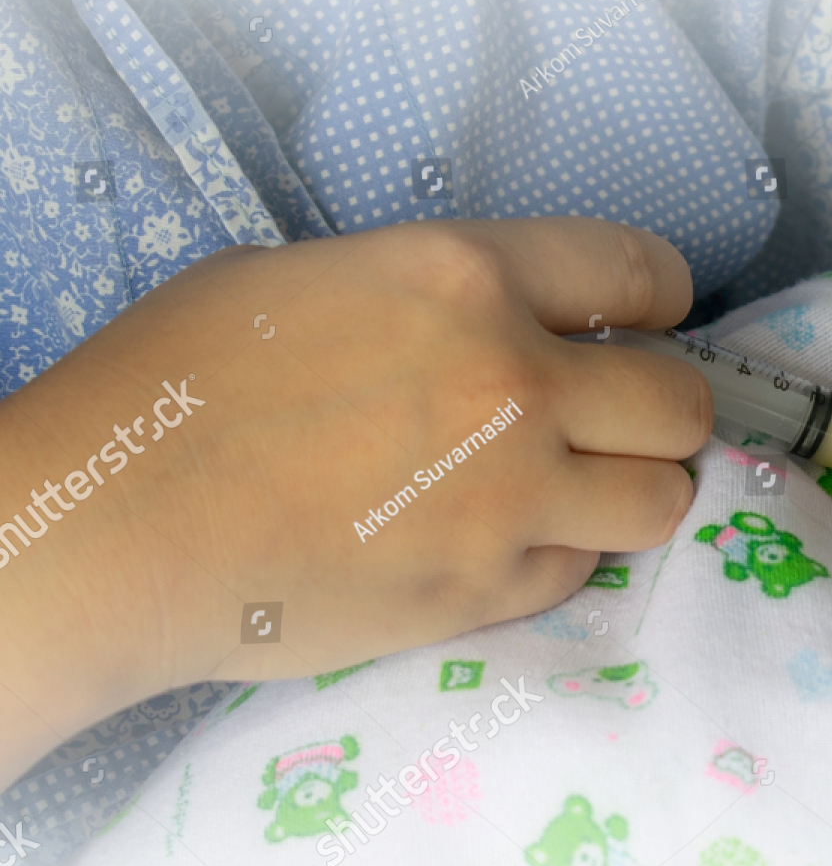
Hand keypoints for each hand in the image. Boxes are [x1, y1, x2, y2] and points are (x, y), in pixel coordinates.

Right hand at [0, 218, 709, 784]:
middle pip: (681, 400)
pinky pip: (582, 568)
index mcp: (467, 279)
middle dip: (662, 408)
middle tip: (619, 421)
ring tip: (583, 489)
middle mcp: (515, 384)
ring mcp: (512, 498)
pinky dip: (560, 555)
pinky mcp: (489, 591)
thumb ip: (434, 297)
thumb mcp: (311, 281)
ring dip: (636, 489)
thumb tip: (499, 322)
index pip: (643, 274)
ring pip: (662, 497)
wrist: (117, 529)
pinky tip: (503, 543)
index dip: (661, 301)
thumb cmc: (180, 383)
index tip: (649, 324)